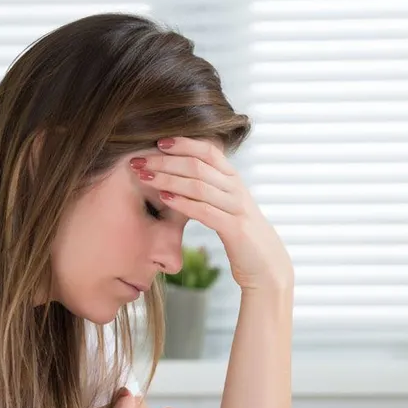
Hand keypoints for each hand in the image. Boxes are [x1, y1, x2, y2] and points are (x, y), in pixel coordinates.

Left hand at [133, 136, 293, 292]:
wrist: (267, 266)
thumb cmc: (241, 236)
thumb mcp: (227, 207)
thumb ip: (210, 190)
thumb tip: (182, 176)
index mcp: (234, 180)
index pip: (208, 151)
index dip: (183, 143)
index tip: (158, 142)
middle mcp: (236, 188)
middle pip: (198, 165)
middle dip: (165, 161)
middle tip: (139, 160)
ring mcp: (237, 207)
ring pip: (199, 185)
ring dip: (168, 179)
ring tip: (144, 177)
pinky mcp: (235, 229)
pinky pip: (205, 211)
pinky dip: (182, 203)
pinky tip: (163, 199)